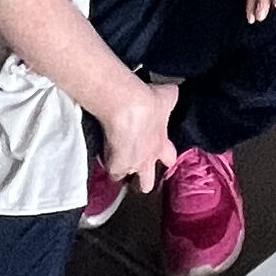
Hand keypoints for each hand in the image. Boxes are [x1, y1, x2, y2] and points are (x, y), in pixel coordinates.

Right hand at [92, 74, 178, 191]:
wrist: (128, 106)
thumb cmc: (149, 99)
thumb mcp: (167, 96)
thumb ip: (169, 98)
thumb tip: (172, 91)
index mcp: (161, 144)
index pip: (169, 160)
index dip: (164, 157)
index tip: (159, 153)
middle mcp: (147, 160)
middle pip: (147, 184)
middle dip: (143, 180)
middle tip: (135, 171)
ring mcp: (131, 166)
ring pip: (126, 180)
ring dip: (121, 172)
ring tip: (113, 161)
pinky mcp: (115, 167)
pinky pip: (111, 172)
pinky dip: (106, 163)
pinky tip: (102, 154)